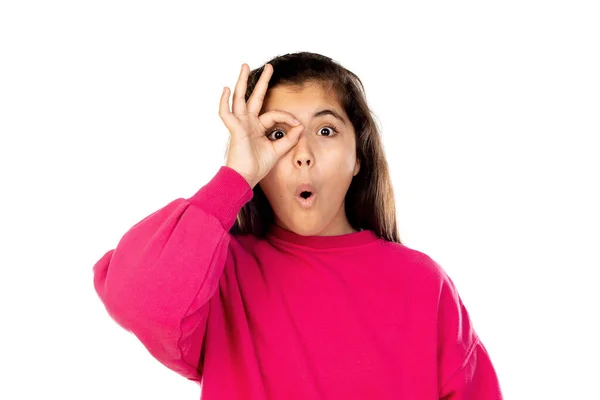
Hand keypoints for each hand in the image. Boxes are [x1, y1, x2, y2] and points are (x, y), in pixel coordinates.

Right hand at [219, 63, 304, 187]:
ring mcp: (240, 124)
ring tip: (245, 66)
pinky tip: (225, 89)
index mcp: (257, 127)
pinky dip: (224, 101)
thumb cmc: (257, 167)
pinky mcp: (234, 129)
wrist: (244, 178)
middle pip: (254, 97)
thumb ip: (289, 139)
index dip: (287, 118)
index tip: (298, 125)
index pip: (274, 115)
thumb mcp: (277, 151)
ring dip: (242, 81)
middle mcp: (248, 123)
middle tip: (269, 67)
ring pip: (240, 98)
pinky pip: (226, 113)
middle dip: (262, 82)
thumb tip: (301, 126)